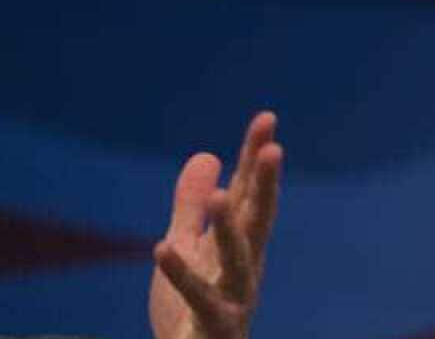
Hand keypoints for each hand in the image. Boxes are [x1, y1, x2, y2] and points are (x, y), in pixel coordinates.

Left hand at [149, 112, 282, 338]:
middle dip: (266, 185)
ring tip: (222, 198)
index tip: (267, 118)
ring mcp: (233, 299)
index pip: (250, 193)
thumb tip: (208, 155)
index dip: (256, 156)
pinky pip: (200, 300)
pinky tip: (161, 248)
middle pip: (258, 221)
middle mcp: (245, 269)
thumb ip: (192, 206)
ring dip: (230, 231)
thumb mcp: (187, 246)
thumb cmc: (190, 310)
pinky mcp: (213, 327)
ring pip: (238, 262)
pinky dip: (181, 275)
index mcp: (239, 246)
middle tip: (273, 148)